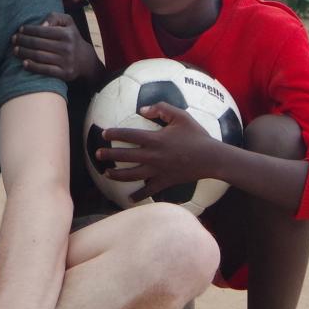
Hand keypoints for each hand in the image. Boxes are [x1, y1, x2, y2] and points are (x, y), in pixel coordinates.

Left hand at [10, 12, 103, 85]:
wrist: (85, 60)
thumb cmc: (71, 37)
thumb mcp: (68, 22)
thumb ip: (54, 17)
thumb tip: (41, 25)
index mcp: (66, 34)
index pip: (42, 31)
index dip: (28, 30)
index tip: (19, 30)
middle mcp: (67, 47)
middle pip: (38, 44)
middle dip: (23, 41)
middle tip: (13, 39)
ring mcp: (66, 62)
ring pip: (39, 56)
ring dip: (24, 53)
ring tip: (15, 50)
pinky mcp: (65, 74)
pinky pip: (45, 70)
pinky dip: (33, 67)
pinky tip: (24, 63)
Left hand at [99, 102, 229, 201]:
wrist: (211, 158)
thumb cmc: (196, 135)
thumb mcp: (181, 116)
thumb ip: (161, 109)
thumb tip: (143, 109)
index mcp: (155, 139)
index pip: (129, 135)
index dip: (114, 134)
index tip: (104, 134)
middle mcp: (153, 156)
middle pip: (125, 156)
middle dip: (109, 155)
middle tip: (97, 155)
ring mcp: (158, 171)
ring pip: (132, 175)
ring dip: (117, 175)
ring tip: (106, 174)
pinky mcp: (165, 182)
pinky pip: (149, 191)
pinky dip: (138, 196)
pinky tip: (129, 199)